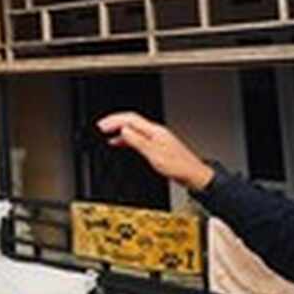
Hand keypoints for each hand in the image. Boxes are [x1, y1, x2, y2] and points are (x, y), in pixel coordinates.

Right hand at [97, 112, 213, 190]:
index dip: (114, 120)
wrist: (193, 175)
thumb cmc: (178, 166)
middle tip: (101, 127)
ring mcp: (157, 138)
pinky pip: (138, 137)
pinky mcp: (157, 145)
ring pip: (134, 129)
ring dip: (119, 130)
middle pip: (131, 121)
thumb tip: (123, 130)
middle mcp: (155, 132)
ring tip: (106, 134)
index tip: (102, 126)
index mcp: (154, 131)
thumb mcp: (154, 154)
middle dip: (115, 122)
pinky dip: (126, 139)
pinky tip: (120, 143)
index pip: (130, 119)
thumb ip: (137, 141)